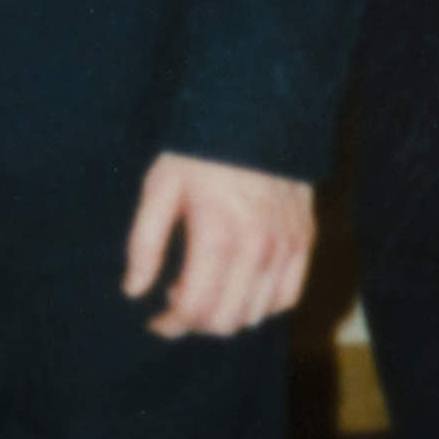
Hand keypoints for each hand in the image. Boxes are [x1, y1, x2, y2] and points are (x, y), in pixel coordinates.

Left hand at [121, 153, 317, 339]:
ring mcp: (286, 247)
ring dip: (227, 314)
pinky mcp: (304, 241)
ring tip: (204, 289)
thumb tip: (134, 291)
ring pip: (257, 313)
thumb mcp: (161, 187)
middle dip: (196, 323)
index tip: (155, 320)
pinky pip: (287, 296)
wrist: (256, 114)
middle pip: (226, 320)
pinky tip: (239, 289)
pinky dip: (262, 304)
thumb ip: (144, 243)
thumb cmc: (200, 151)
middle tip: (176, 305)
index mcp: (217, 235)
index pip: (196, 308)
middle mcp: (257, 249)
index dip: (171, 324)